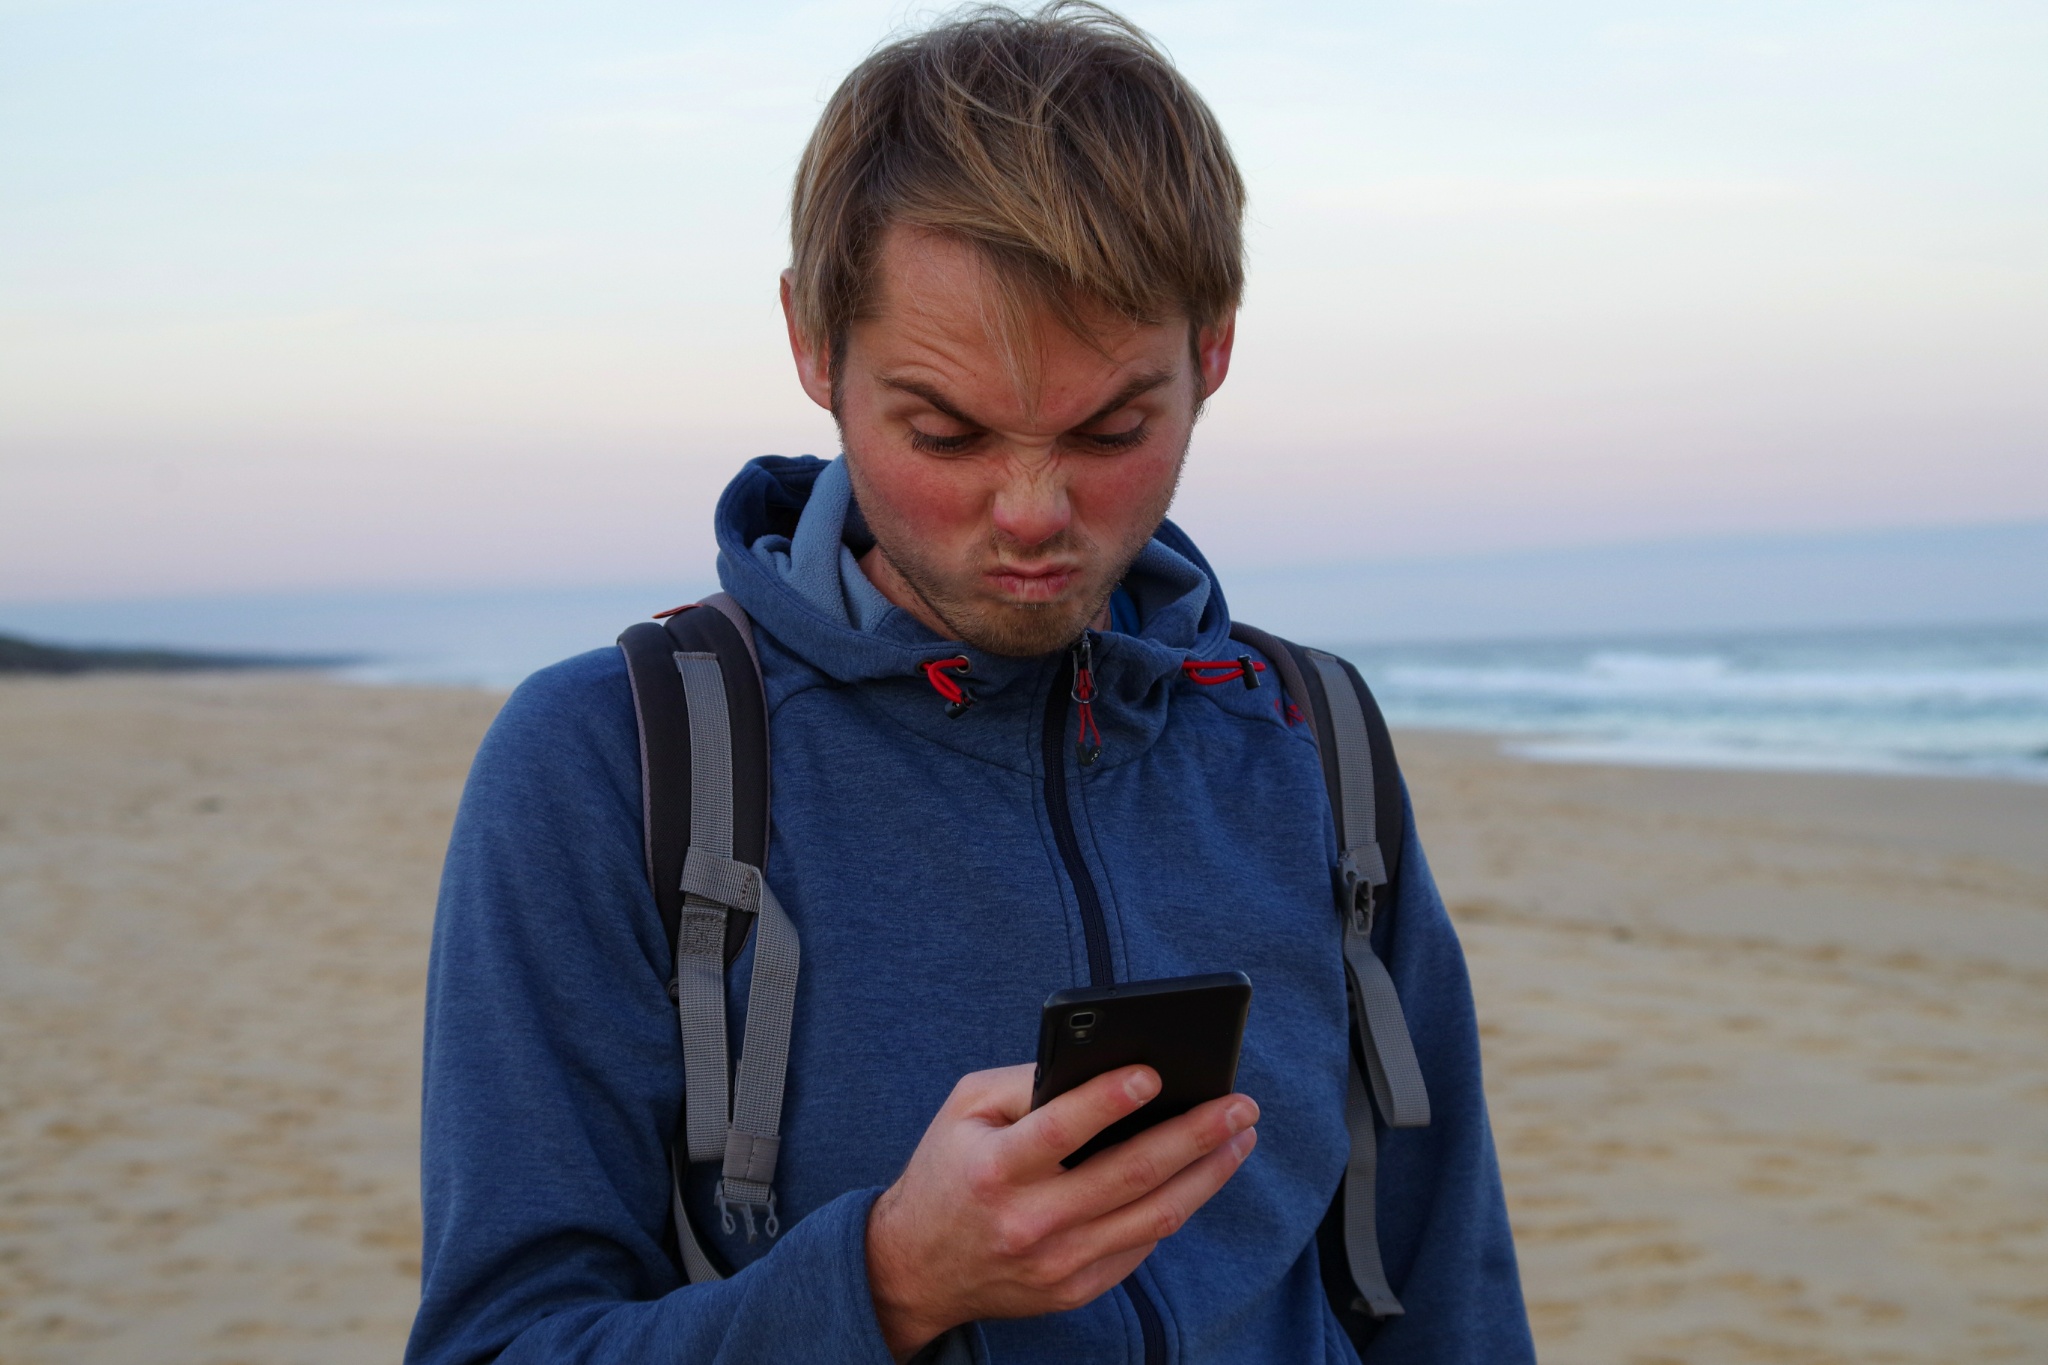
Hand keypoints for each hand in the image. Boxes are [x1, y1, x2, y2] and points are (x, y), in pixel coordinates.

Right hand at [863, 1063, 1258, 1360]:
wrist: (916, 1269)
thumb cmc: (949, 1169)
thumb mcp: (964, 1110)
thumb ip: (1026, 1083)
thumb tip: (1105, 1060)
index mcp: (994, 1170)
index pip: (1060, 1131)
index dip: (1108, 1100)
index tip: (1155, 1073)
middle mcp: (1028, 1223)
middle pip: (1129, 1175)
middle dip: (1195, 1135)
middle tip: (1241, 1104)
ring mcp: (1058, 1264)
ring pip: (1153, 1216)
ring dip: (1207, 1173)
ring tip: (1240, 1136)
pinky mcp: (1076, 1290)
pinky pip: (1142, 1244)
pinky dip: (1177, 1204)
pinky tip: (1201, 1173)